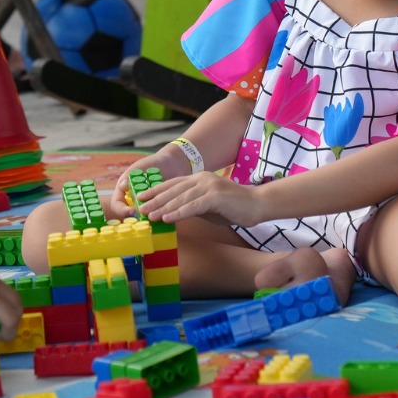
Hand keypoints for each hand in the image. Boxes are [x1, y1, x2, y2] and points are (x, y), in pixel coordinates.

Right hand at [107, 145, 188, 218]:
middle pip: (129, 214)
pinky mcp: (159, 208)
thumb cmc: (150, 164)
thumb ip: (128, 177)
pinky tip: (166, 212)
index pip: (117, 205)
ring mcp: (146, 206)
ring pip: (144, 217)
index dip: (122, 210)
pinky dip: (160, 215)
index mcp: (124, 193)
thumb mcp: (137, 168)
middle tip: (146, 216)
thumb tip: (122, 185)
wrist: (170, 163)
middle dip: (137, 216)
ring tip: (157, 214)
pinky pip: (157, 215)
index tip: (132, 211)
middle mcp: (133, 202)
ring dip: (149, 216)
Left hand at [135, 170, 262, 227]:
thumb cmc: (232, 207)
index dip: (156, 191)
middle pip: (173, 190)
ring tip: (149, 215)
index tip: (141, 198)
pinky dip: (179, 213)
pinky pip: (193, 206)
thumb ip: (191, 204)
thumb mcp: (207, 205)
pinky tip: (167, 219)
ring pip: (181, 198)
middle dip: (155, 200)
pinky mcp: (216, 197)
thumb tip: (171, 212)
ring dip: (163, 208)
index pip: (172, 184)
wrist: (257, 205)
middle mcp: (202, 179)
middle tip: (140, 209)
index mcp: (199, 178)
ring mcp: (209, 186)